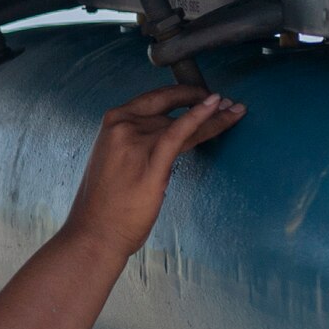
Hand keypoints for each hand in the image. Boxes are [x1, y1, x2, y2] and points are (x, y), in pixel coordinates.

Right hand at [62, 84, 244, 258]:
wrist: (93, 233)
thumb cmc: (104, 205)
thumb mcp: (116, 160)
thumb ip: (137, 144)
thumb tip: (165, 139)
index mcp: (113, 123)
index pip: (155, 99)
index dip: (183, 94)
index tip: (203, 96)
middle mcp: (123, 126)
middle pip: (172, 107)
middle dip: (202, 101)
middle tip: (226, 102)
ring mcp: (135, 142)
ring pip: (183, 122)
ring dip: (214, 115)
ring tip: (235, 111)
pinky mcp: (150, 163)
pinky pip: (179, 133)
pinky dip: (200, 118)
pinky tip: (216, 109)